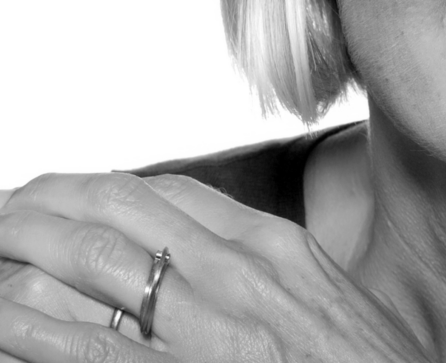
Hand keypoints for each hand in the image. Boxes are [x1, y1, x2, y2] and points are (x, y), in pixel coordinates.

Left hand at [0, 173, 430, 361]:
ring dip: (21, 246)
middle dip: (48, 200)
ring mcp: (205, 329)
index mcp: (275, 247)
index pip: (168, 190)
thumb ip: (273, 266)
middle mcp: (236, 274)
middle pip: (118, 208)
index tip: (70, 193)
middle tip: (8, 205)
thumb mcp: (328, 297)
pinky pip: (78, 346)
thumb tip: (210, 248)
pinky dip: (22, 321)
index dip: (104, 186)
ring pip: (88, 261)